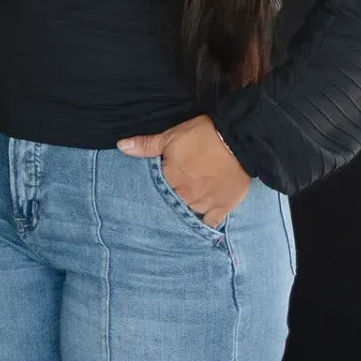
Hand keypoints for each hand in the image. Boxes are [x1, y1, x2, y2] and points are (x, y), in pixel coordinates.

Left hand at [118, 115, 250, 226]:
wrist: (239, 141)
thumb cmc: (203, 136)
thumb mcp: (170, 136)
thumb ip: (145, 145)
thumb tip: (121, 146)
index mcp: (170, 180)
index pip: (155, 192)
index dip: (153, 191)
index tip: (150, 192)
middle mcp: (186, 196)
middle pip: (171, 205)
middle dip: (168, 203)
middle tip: (167, 200)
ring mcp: (205, 203)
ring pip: (189, 214)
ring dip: (184, 211)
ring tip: (181, 208)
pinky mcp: (223, 206)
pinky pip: (210, 223)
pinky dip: (205, 223)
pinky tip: (200, 223)